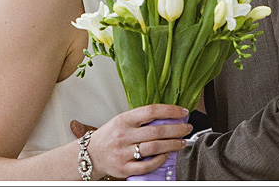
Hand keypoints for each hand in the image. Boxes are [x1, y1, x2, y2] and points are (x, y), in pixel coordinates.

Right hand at [70, 104, 190, 179]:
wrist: (91, 154)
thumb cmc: (110, 135)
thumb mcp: (121, 120)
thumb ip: (141, 118)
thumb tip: (167, 116)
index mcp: (124, 119)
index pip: (151, 111)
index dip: (170, 110)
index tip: (183, 112)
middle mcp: (123, 135)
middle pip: (156, 131)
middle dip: (176, 130)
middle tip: (187, 128)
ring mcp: (123, 153)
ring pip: (154, 148)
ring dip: (172, 145)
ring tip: (181, 142)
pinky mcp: (124, 168)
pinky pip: (147, 165)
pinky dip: (160, 160)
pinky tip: (167, 155)